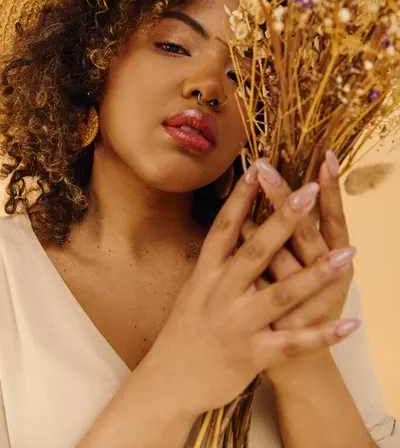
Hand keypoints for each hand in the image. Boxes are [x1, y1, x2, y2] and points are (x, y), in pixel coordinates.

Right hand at [147, 159, 357, 418]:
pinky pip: (293, 343)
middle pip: (256, 250)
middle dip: (284, 219)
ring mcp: (236, 324)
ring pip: (281, 294)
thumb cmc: (186, 330)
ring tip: (347, 254)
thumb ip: (218, 263)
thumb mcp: (195, 289)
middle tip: (309, 191)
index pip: (224, 228)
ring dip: (316, 273)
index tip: (259, 167)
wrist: (168, 381)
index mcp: (206, 274)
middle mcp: (220, 293)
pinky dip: (323, 334)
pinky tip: (351, 323)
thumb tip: (239, 228)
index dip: (241, 198)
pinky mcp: (251, 355)